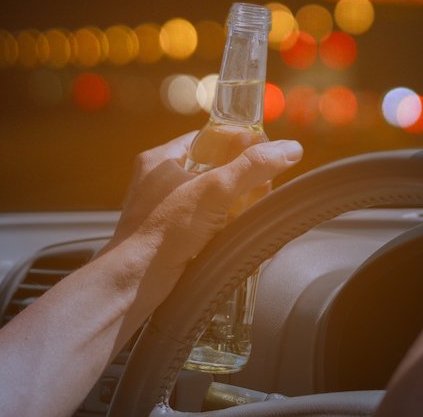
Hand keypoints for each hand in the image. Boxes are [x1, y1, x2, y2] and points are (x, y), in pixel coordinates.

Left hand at [109, 132, 302, 274]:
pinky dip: (225, 228)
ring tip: (254, 217)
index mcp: (162, 159)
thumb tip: (290, 148)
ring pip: (213, 198)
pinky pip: (206, 223)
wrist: (132, 285)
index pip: (210, 138)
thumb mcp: (214, 192)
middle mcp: (160, 181)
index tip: (265, 156)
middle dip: (244, 182)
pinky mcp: (169, 236)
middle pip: (216, 169)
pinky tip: (240, 237)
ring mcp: (163, 210)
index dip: (240, 144)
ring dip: (237, 207)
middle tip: (263, 191)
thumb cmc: (163, 233)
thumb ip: (252, 168)